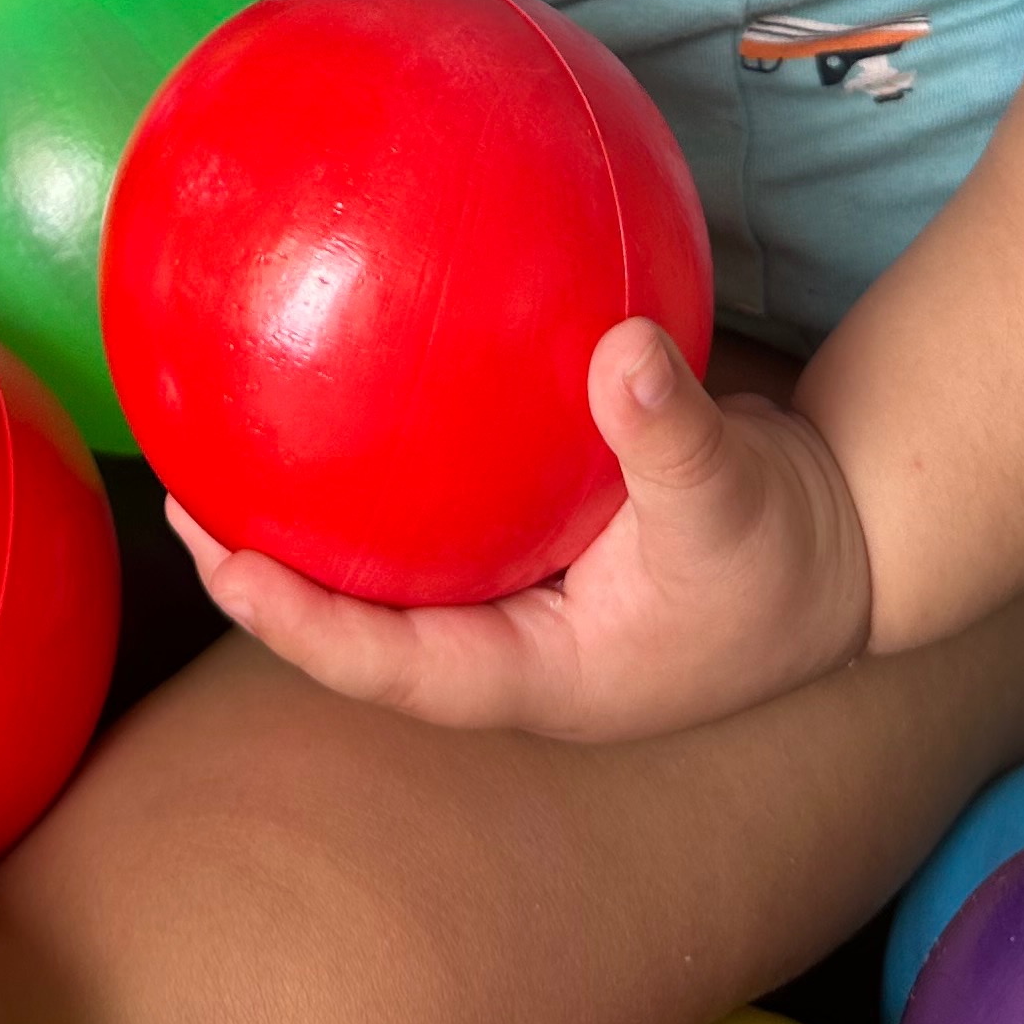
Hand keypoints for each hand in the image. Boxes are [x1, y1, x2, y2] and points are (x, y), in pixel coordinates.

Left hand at [169, 325, 874, 743]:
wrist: (840, 538)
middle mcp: (504, 644)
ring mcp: (515, 596)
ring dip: (312, 521)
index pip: (385, 665)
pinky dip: (390, 458)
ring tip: (227, 441)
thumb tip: (620, 348)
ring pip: (391, 568)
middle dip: (265, 572)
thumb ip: (672, 433)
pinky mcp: (532, 537)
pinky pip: (442, 506)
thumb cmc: (788, 551)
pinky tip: (353, 370)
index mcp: (531, 675)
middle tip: (183, 498)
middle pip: (356, 624)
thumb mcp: (733, 498)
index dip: (296, 622)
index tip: (217, 563)